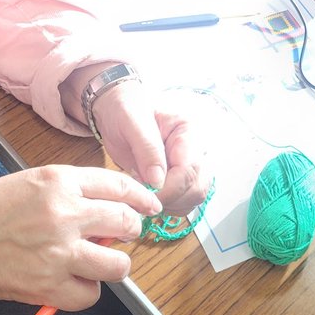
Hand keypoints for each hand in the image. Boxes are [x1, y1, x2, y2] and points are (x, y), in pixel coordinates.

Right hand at [0, 165, 160, 311]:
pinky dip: (86, 291)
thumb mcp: (29, 182)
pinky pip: (91, 295)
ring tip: (98, 262)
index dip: (140, 197)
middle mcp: (64, 213)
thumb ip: (69, 191)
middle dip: (130, 230)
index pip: (118, 186)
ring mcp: (59, 252)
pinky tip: (71, 282)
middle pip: (125, 222)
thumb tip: (107, 208)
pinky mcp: (50, 286)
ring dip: (114, 264)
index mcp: (58, 181)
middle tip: (121, 235)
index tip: (149, 205)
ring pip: (118, 264)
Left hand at [90, 82, 211, 216]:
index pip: (189, 169)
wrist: (116, 109)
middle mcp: (195, 149)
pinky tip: (149, 196)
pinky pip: (184, 202)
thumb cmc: (123, 108)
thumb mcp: (131, 121)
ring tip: (144, 192)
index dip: (169, 187)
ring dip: (169, 204)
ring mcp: (189, 165)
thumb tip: (158, 181)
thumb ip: (147, 148)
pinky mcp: (180, 178)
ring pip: (194, 198)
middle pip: (197, 187)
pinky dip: (167, 206)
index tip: (146, 192)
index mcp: (187, 130)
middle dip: (170, 198)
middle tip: (142, 193)